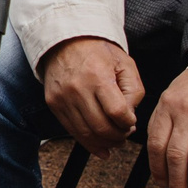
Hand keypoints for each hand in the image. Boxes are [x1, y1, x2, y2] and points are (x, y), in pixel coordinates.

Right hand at [39, 36, 145, 155]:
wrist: (65, 41)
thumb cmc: (98, 52)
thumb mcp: (125, 64)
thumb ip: (134, 92)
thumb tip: (129, 119)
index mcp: (97, 76)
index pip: (117, 112)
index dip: (128, 123)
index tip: (132, 122)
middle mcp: (77, 89)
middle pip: (101, 127)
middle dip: (118, 136)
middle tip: (125, 133)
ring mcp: (62, 98)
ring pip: (86, 134)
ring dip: (105, 143)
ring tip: (115, 140)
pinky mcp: (54, 104)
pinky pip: (72, 131)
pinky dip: (89, 143)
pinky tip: (101, 147)